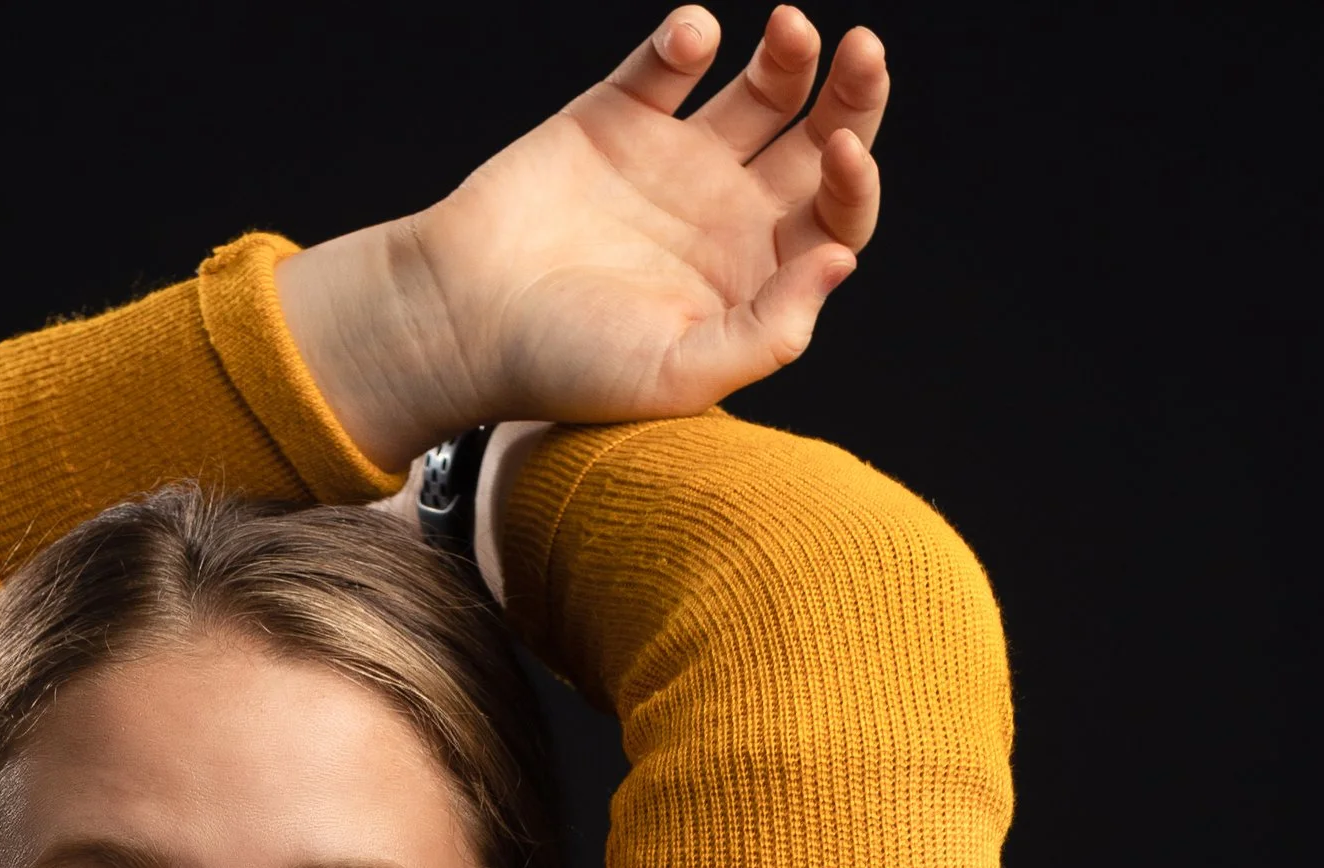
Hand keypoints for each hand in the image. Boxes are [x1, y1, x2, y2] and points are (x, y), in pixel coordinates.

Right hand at [278, 10, 885, 470]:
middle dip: (853, 95)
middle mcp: (725, 217)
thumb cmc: (563, 367)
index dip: (855, 181)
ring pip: (763, 90)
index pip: (835, 218)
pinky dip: (689, 38)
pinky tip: (693, 39)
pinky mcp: (617, 117)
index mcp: (750, 280)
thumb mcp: (675, 376)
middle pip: (817, 141)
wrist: (460, 321)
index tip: (839, 152)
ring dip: (791, 53)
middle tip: (863, 53)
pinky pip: (670, 64)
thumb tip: (841, 260)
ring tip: (792, 29)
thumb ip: (766, 333)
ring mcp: (674, 162)